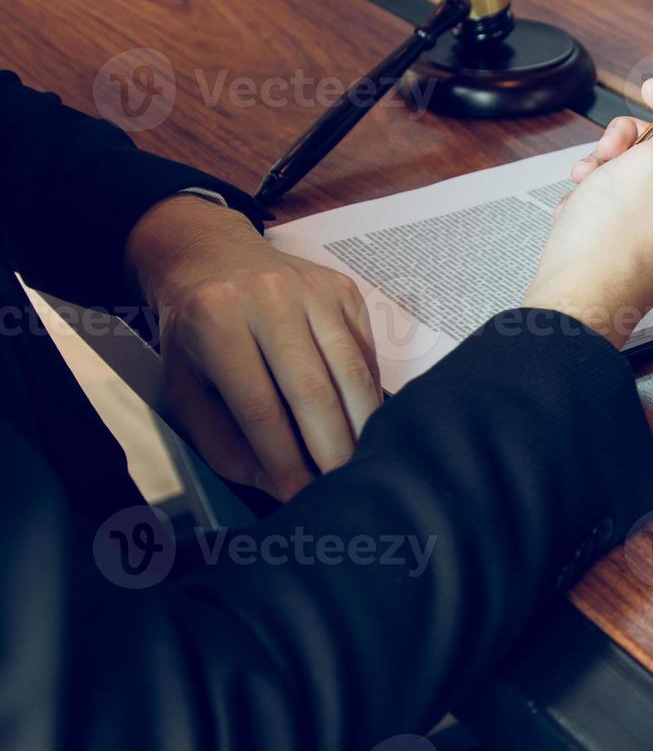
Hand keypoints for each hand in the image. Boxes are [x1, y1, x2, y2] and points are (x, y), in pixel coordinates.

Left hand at [126, 196, 381, 499]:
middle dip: (332, 448)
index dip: (283, 458)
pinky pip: (366, 352)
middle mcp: (268, 298)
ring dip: (362, 425)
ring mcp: (313, 291)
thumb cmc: (197, 332)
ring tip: (364, 461)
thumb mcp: (184, 387)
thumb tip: (279, 484)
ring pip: (351, 370)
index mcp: (216, 322)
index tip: (300, 494)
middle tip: (343, 485)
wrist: (214, 256)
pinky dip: (369, 392)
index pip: (258, 406)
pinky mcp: (344, 290)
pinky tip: (365, 420)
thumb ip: (224, 442)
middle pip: (313, 389)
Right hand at [523, 78, 652, 348]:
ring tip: (590, 182)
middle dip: (635, 140)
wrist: (576, 299)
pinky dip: (594, 198)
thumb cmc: (614, 243)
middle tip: (615, 147)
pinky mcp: (629, 246)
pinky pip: (614, 205)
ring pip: (636, 176)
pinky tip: (580, 209)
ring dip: (607, 167)